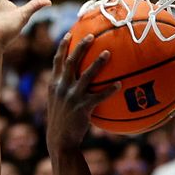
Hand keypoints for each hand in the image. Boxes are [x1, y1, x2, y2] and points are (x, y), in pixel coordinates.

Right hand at [43, 31, 119, 154]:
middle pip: (71, 62)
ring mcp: (71, 97)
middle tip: (91, 36)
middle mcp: (61, 88)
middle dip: (81, 47)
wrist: (59, 141)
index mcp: (54, 85)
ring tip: (108, 53)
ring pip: (86, 75)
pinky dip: (109, 90)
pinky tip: (119, 84)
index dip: (63, 46)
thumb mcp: (57, 103)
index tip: (70, 34)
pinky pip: (98, 96)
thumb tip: (75, 80)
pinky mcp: (82, 108)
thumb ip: (63, 90)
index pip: (57, 61)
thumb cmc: (61, 122)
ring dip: (97, 63)